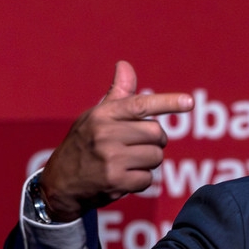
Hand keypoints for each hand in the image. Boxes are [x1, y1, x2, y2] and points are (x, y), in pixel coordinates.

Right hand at [38, 60, 193, 221]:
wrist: (59, 183)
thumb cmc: (83, 144)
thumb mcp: (95, 117)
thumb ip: (117, 95)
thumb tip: (125, 65)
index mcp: (103, 114)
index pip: (141, 104)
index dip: (168, 102)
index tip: (189, 102)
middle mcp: (105, 133)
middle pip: (157, 133)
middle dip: (155, 142)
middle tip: (139, 146)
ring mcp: (110, 158)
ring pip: (156, 157)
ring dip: (148, 162)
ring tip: (128, 163)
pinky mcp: (114, 180)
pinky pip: (148, 179)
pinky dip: (140, 181)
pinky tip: (123, 178)